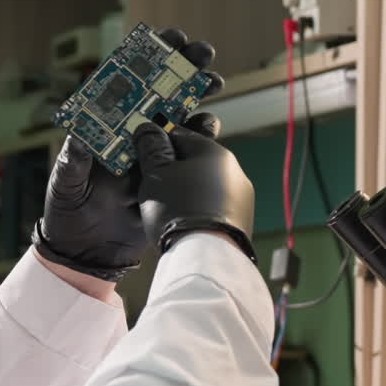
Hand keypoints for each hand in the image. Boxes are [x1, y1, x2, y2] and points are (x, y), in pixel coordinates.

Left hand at [32, 29, 223, 281]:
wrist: (86, 253)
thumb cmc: (66, 212)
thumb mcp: (66, 184)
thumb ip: (74, 161)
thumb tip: (81, 135)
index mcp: (102, 126)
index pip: (126, 82)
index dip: (148, 57)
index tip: (168, 39)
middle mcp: (128, 132)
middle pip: (159, 91)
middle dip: (182, 67)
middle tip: (203, 52)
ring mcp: (150, 152)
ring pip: (179, 115)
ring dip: (198, 95)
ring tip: (214, 81)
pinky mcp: (167, 175)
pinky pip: (189, 150)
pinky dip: (202, 135)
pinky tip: (211, 124)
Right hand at [133, 121, 256, 261]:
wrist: (205, 256)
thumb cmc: (178, 210)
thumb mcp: (156, 174)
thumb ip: (151, 148)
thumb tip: (148, 129)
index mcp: (214, 152)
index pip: (181, 133)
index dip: (158, 140)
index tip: (144, 150)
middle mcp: (234, 170)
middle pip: (195, 161)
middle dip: (173, 169)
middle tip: (152, 183)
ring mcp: (241, 198)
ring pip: (205, 185)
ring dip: (187, 190)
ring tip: (166, 207)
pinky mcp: (241, 221)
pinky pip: (214, 207)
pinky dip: (199, 210)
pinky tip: (184, 221)